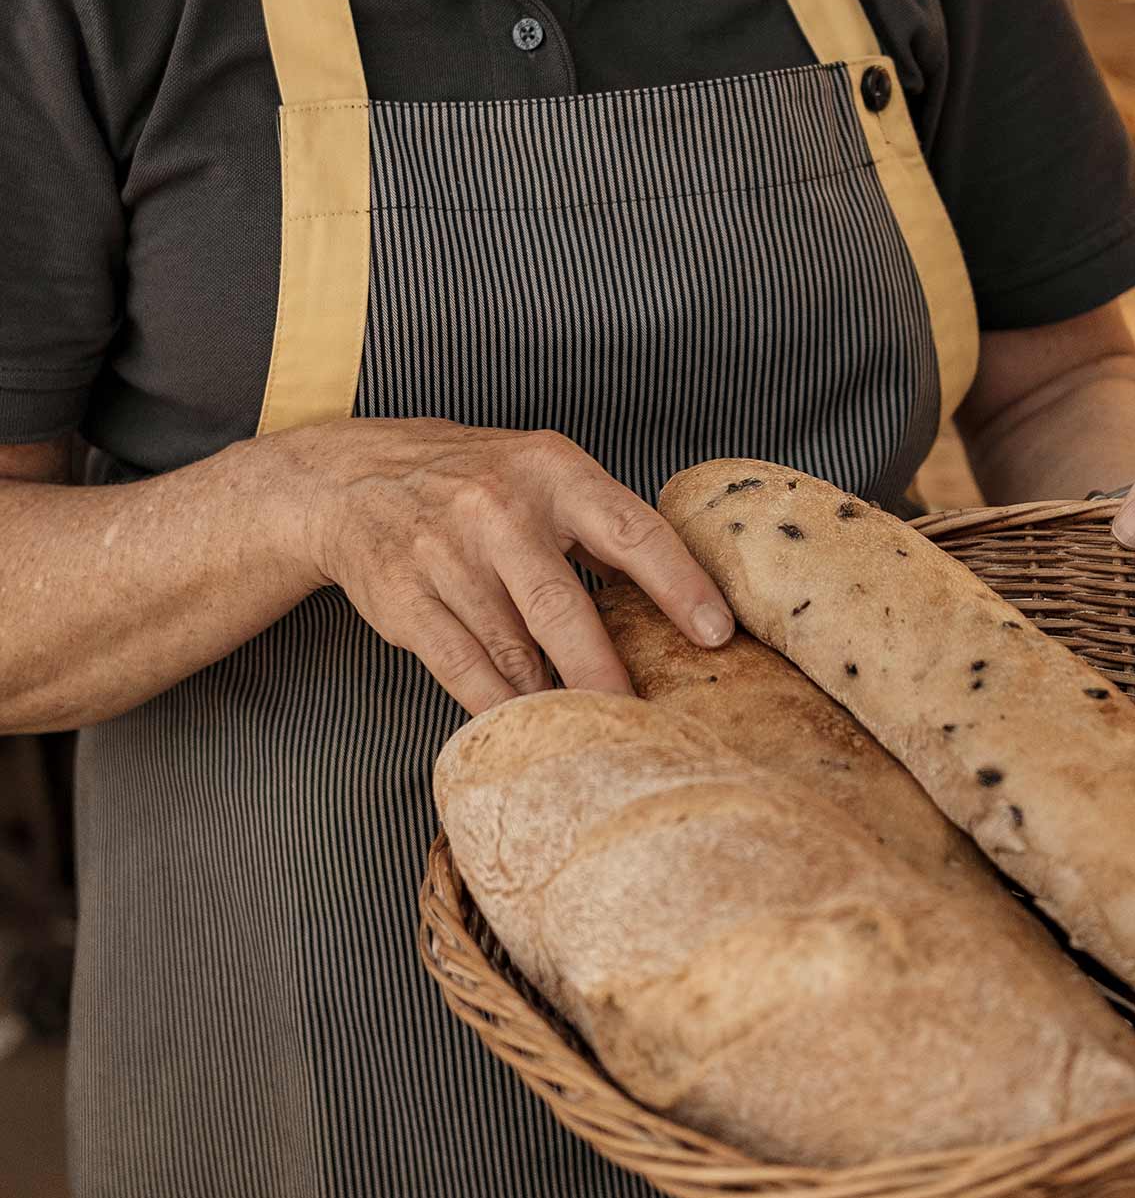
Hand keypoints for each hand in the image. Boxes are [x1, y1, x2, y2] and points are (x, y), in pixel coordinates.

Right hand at [284, 419, 734, 712]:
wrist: (354, 478)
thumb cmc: (475, 480)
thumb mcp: (543, 473)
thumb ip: (603, 526)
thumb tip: (685, 594)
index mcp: (551, 470)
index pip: (630, 530)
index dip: (678, 584)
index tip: (716, 632)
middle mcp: (497, 507)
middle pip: (561, 605)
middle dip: (604, 670)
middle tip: (642, 716)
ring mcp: (445, 553)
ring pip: (512, 647)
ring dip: (553, 696)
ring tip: (590, 728)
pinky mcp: (404, 597)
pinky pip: (461, 666)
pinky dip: (498, 702)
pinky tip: (525, 721)